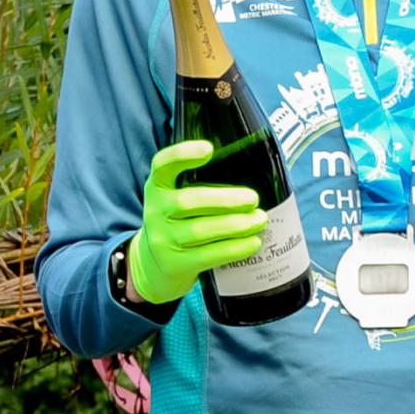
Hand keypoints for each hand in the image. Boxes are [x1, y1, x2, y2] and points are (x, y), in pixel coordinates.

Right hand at [128, 140, 266, 304]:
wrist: (154, 265)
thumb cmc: (178, 222)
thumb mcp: (176, 199)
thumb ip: (201, 185)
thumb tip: (255, 175)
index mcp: (157, 187)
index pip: (162, 165)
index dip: (182, 154)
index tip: (209, 149)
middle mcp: (155, 211)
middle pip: (188, 201)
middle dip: (225, 200)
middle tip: (253, 199)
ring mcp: (162, 240)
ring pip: (200, 231)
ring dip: (236, 225)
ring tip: (260, 220)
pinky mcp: (174, 264)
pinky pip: (208, 255)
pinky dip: (235, 248)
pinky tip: (253, 242)